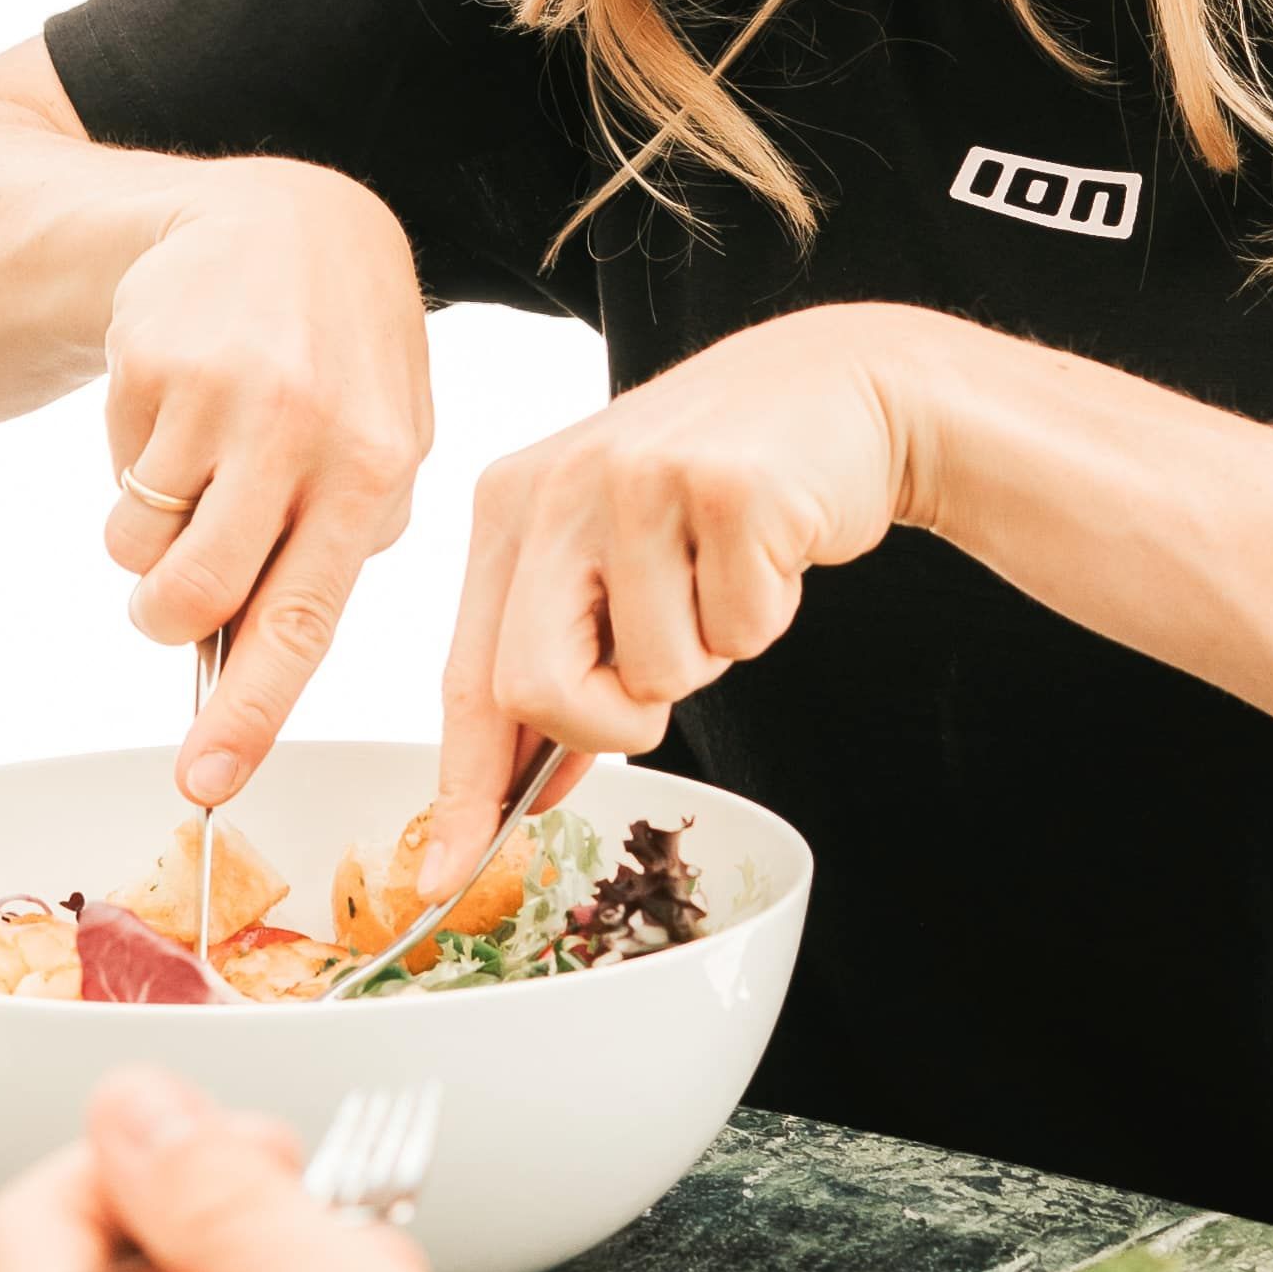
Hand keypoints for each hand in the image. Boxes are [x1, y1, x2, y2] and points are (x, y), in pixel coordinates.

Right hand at [97, 162, 432, 806]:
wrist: (278, 219)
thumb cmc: (342, 354)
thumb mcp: (385, 434)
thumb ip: (342, 539)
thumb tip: (259, 660)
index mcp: (376, 465)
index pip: (302, 620)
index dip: (248, 715)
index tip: (203, 782)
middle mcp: (302, 429)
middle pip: (197, 597)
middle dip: (166, 623)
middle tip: (170, 599)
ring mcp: (220, 391)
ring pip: (139, 549)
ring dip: (144, 547)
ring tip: (188, 479)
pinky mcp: (150, 359)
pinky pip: (114, 477)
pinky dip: (133, 468)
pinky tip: (181, 405)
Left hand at [428, 306, 923, 889]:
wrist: (833, 393)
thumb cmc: (713, 492)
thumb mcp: (611, 559)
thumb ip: (561, 658)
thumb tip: (518, 788)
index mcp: (508, 508)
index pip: (468, 675)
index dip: (459, 787)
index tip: (439, 878)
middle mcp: (554, 488)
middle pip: (536, 691)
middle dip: (609, 721)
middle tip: (658, 669)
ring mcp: (637, 482)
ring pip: (654, 675)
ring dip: (704, 650)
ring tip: (718, 571)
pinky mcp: (725, 488)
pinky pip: (738, 634)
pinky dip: (763, 615)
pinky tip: (764, 547)